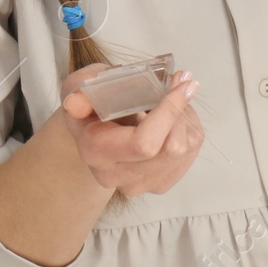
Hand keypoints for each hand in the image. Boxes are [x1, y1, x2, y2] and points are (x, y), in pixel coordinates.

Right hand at [59, 64, 203, 196]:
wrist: (94, 130)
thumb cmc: (92, 102)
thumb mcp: (82, 87)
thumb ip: (80, 91)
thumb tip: (76, 102)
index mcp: (95, 152)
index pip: (144, 143)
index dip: (170, 112)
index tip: (182, 83)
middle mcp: (116, 176)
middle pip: (172, 148)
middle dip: (182, 110)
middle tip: (180, 82)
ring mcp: (140, 184)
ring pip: (187, 148)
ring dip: (186, 117)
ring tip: (170, 101)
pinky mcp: (160, 183)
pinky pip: (192, 152)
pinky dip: (189, 129)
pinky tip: (173, 120)